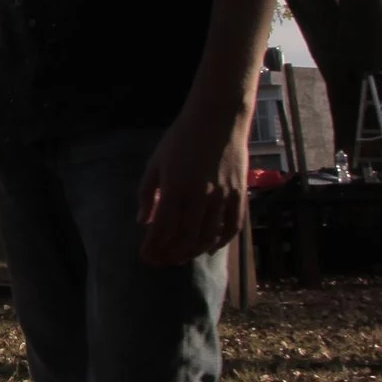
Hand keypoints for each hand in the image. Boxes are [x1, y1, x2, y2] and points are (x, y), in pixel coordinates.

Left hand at [136, 102, 248, 264]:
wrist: (217, 119)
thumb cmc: (181, 139)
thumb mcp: (156, 163)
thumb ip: (147, 194)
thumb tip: (142, 222)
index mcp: (175, 189)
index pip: (162, 229)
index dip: (153, 247)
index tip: (145, 258)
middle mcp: (200, 198)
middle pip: (184, 238)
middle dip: (169, 254)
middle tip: (160, 263)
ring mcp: (223, 198)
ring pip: (208, 236)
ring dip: (192, 252)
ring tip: (179, 258)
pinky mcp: (239, 195)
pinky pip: (232, 226)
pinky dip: (221, 242)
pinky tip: (208, 248)